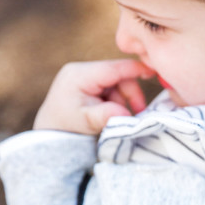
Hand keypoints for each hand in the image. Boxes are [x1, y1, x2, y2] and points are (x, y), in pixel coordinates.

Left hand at [33, 59, 150, 134]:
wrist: (49, 135)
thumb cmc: (66, 129)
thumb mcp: (86, 122)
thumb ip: (105, 116)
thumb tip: (126, 114)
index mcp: (79, 74)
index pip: (113, 68)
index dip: (135, 69)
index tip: (155, 73)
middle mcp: (81, 70)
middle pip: (118, 75)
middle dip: (130, 94)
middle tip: (137, 114)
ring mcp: (85, 76)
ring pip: (117, 83)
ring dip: (123, 100)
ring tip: (119, 119)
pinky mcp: (88, 83)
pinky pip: (111, 88)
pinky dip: (117, 101)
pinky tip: (112, 114)